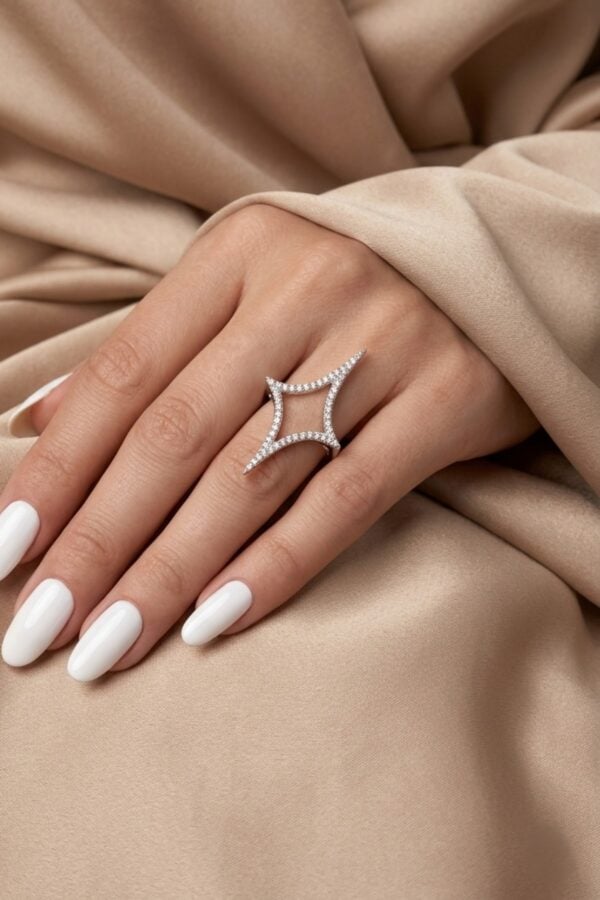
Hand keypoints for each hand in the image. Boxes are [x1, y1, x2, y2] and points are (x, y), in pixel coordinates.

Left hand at [0, 205, 537, 679]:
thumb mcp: (244, 289)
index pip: (124, 376)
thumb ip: (150, 351)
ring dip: (168, 571)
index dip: (56, 470)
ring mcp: (380, 343)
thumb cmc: (346, 287)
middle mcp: (304, 289)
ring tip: (106, 643)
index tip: (2, 551)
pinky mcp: (446, 396)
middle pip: (176, 436)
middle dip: (96, 541)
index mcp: (239, 255)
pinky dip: (276, 565)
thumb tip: (36, 420)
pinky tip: (213, 622)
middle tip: (39, 627)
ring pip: (252, 476)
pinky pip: (347, 497)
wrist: (493, 265)